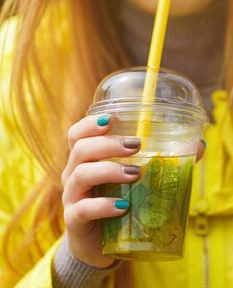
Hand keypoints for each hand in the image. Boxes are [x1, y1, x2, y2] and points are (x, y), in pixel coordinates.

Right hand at [61, 114, 205, 268]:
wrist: (98, 243)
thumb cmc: (116, 201)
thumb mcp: (131, 180)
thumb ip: (160, 162)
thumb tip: (198, 146)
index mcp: (84, 159)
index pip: (76, 134)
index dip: (89, 124)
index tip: (111, 119)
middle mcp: (72, 173)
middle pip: (80, 149)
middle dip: (108, 144)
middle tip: (136, 145)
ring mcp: (71, 197)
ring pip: (81, 175)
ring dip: (109, 170)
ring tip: (135, 173)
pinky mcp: (74, 220)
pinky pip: (84, 209)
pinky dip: (104, 206)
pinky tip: (124, 206)